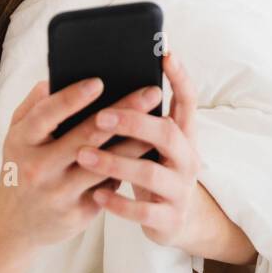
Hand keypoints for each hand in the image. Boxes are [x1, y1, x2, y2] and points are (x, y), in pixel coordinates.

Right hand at [0, 77, 160, 249]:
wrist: (16, 224)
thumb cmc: (22, 165)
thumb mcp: (16, 135)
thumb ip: (34, 106)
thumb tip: (54, 79)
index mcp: (21, 142)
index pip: (46, 115)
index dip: (72, 98)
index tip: (99, 81)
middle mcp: (38, 168)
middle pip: (86, 136)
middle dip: (124, 112)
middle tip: (152, 93)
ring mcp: (59, 193)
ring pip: (106, 164)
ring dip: (137, 142)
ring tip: (164, 122)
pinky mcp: (78, 213)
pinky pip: (109, 186)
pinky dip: (131, 168)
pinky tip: (153, 152)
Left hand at [74, 50, 205, 252]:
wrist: (174, 220)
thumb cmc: (153, 169)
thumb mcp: (153, 143)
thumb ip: (140, 117)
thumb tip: (104, 79)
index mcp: (184, 134)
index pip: (188, 99)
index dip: (179, 76)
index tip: (165, 52)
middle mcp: (188, 158)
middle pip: (167, 134)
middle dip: (134, 122)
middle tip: (100, 116)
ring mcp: (180, 189)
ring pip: (150, 173)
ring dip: (115, 163)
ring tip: (83, 156)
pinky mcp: (168, 218)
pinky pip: (143, 211)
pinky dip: (118, 203)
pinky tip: (95, 195)